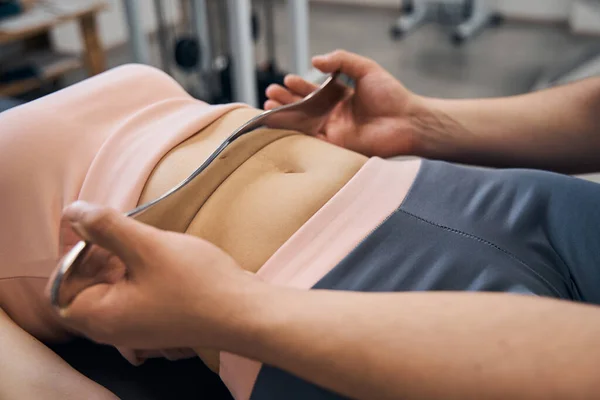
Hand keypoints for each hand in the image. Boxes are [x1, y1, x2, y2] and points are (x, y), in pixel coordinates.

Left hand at [46, 201, 259, 350]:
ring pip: (109, 287)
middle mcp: (111, 328)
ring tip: (142, 241)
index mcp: (100, 316)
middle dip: (96, 252)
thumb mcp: (148, 247)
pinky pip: (129, 294)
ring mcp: (134, 327)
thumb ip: (105, 227)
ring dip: (118, 259)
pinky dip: (134, 272)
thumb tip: (73, 212)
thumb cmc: (197, 284)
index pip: (62, 283)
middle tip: (121, 230)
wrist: (244, 312)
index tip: (97, 228)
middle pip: (83, 285)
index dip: (73, 251)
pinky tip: (157, 257)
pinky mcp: (153, 320)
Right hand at [265, 50, 425, 157]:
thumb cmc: (390, 95)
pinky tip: (283, 126)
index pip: (314, 90)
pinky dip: (297, 135)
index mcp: (341, 96)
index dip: (299, 86)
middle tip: (270, 94)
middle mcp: (335, 114)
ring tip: (269, 107)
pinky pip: (312, 141)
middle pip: (305, 107)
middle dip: (287, 100)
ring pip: (304, 124)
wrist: (406, 121)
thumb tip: (314, 61)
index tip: (287, 80)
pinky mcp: (336, 146)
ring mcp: (335, 131)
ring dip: (286, 116)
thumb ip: (341, 61)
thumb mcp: (366, 69)